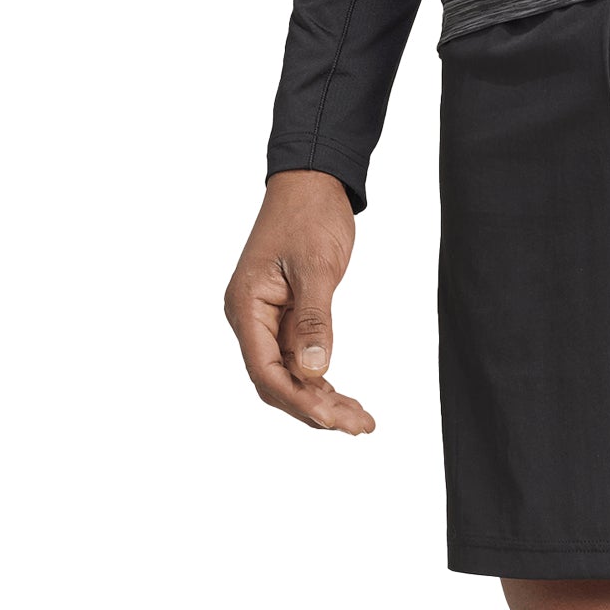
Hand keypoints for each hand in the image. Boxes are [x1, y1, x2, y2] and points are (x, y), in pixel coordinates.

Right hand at [224, 171, 373, 432]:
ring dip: (324, 403)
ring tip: (362, 422)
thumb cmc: (309, 215)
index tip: (334, 419)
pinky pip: (300, 364)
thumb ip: (313, 320)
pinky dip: (323, 385)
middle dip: (316, 410)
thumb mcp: (315, 267)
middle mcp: (250, 320)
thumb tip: (316, 372)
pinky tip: (347, 402)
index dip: (299, 400)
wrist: (311, 183)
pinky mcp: (285, 321)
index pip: (266, 370)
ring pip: (290, 378)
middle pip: (276, 383)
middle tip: (360, 426)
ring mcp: (267, 322)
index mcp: (246, 307)